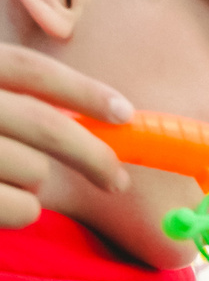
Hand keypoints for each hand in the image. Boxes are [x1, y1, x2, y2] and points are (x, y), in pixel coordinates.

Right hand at [0, 52, 131, 230]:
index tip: (124, 113)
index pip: (26, 69)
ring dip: (36, 183)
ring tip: (6, 180)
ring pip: (33, 171)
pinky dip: (22, 212)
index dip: (81, 89)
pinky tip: (1, 204)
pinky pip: (22, 209)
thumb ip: (14, 101)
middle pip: (44, 124)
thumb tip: (100, 119)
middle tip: (117, 179)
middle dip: (94, 155)